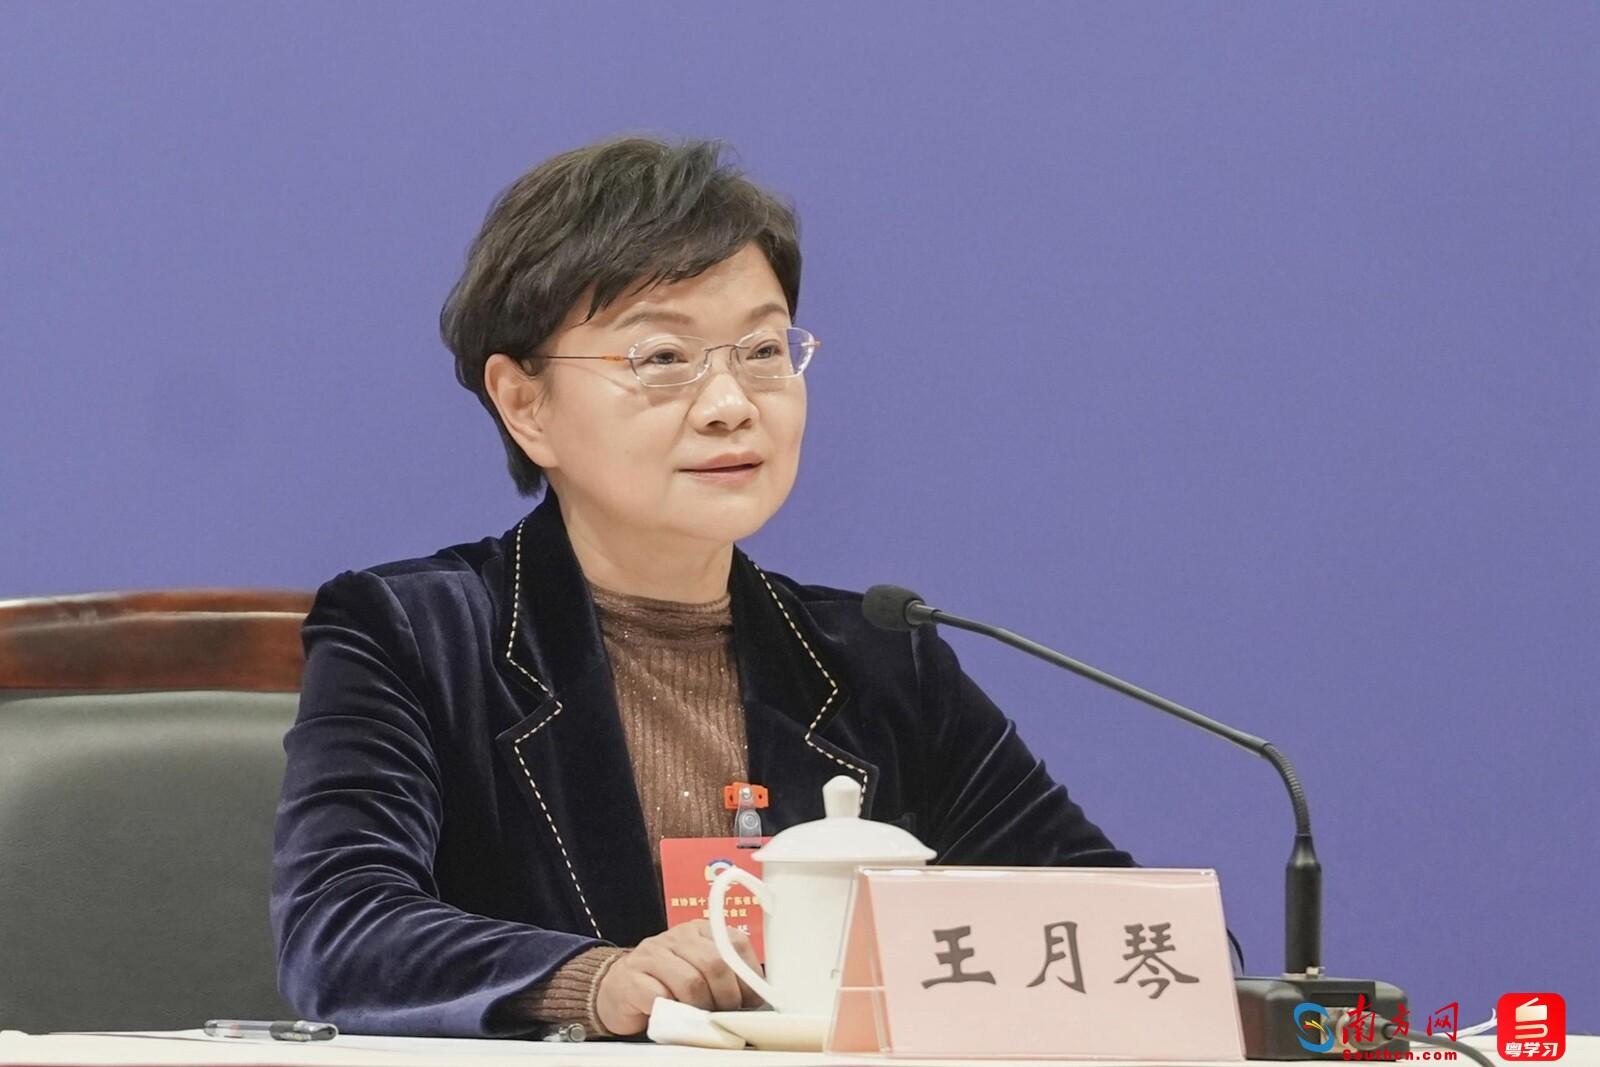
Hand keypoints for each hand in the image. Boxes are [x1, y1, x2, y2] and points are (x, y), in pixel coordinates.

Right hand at [595, 919, 764, 1035]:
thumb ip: (724, 975)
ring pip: (690, 982)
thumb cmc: (665, 983)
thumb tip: (757, 997)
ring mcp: (651, 955)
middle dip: (727, 996)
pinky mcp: (631, 978)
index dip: (748, 975)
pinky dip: (673, 1013)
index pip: (735, 942)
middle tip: (725, 1013)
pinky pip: (661, 997)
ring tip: (700, 1017)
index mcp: (698, 930)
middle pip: (715, 963)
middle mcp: (676, 937)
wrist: (616, 989)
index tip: (750, 999)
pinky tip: (674, 1015)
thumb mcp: (698, 971)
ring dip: (701, 1007)